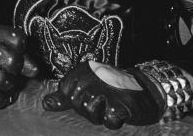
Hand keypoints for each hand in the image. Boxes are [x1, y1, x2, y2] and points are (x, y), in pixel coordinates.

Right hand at [0, 21, 39, 108]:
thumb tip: (35, 70)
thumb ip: (15, 50)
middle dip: (16, 69)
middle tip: (10, 69)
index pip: (19, 41)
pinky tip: (1, 94)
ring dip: (10, 85)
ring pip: (5, 82)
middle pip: (14, 64)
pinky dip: (1, 99)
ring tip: (5, 81)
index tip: (15, 50)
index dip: (20, 49)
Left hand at [43, 61, 161, 128]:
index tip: (89, 94)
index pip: (65, 91)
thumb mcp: (87, 87)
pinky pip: (108, 121)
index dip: (76, 99)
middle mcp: (92, 77)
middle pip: (77, 104)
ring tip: (110, 104)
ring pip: (90, 112)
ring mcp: (107, 90)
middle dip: (88, 109)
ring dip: (100, 114)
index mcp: (82, 70)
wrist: (146, 88)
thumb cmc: (112, 88)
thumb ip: (65, 96)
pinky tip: (119, 111)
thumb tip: (46, 104)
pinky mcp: (121, 104)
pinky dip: (114, 120)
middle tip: (103, 101)